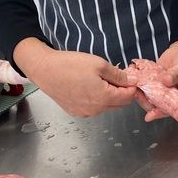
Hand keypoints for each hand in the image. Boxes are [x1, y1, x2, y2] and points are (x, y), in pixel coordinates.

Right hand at [13, 38, 136, 116]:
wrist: (44, 70)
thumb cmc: (70, 65)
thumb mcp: (99, 64)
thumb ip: (119, 75)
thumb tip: (133, 81)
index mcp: (104, 98)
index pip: (128, 97)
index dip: (132, 86)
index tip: (129, 77)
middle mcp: (96, 110)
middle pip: (119, 104)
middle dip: (121, 91)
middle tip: (115, 76)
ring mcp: (85, 113)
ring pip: (106, 106)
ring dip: (109, 95)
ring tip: (99, 80)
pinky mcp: (76, 112)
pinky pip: (94, 108)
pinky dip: (96, 99)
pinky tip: (88, 87)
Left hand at [135, 39, 177, 121]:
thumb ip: (176, 75)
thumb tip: (166, 81)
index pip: (168, 109)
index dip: (158, 113)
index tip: (149, 115)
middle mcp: (168, 94)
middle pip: (154, 103)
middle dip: (144, 100)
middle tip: (136, 93)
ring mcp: (160, 86)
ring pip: (147, 93)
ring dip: (139, 89)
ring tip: (132, 82)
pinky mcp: (154, 77)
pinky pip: (145, 81)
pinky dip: (138, 78)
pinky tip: (133, 71)